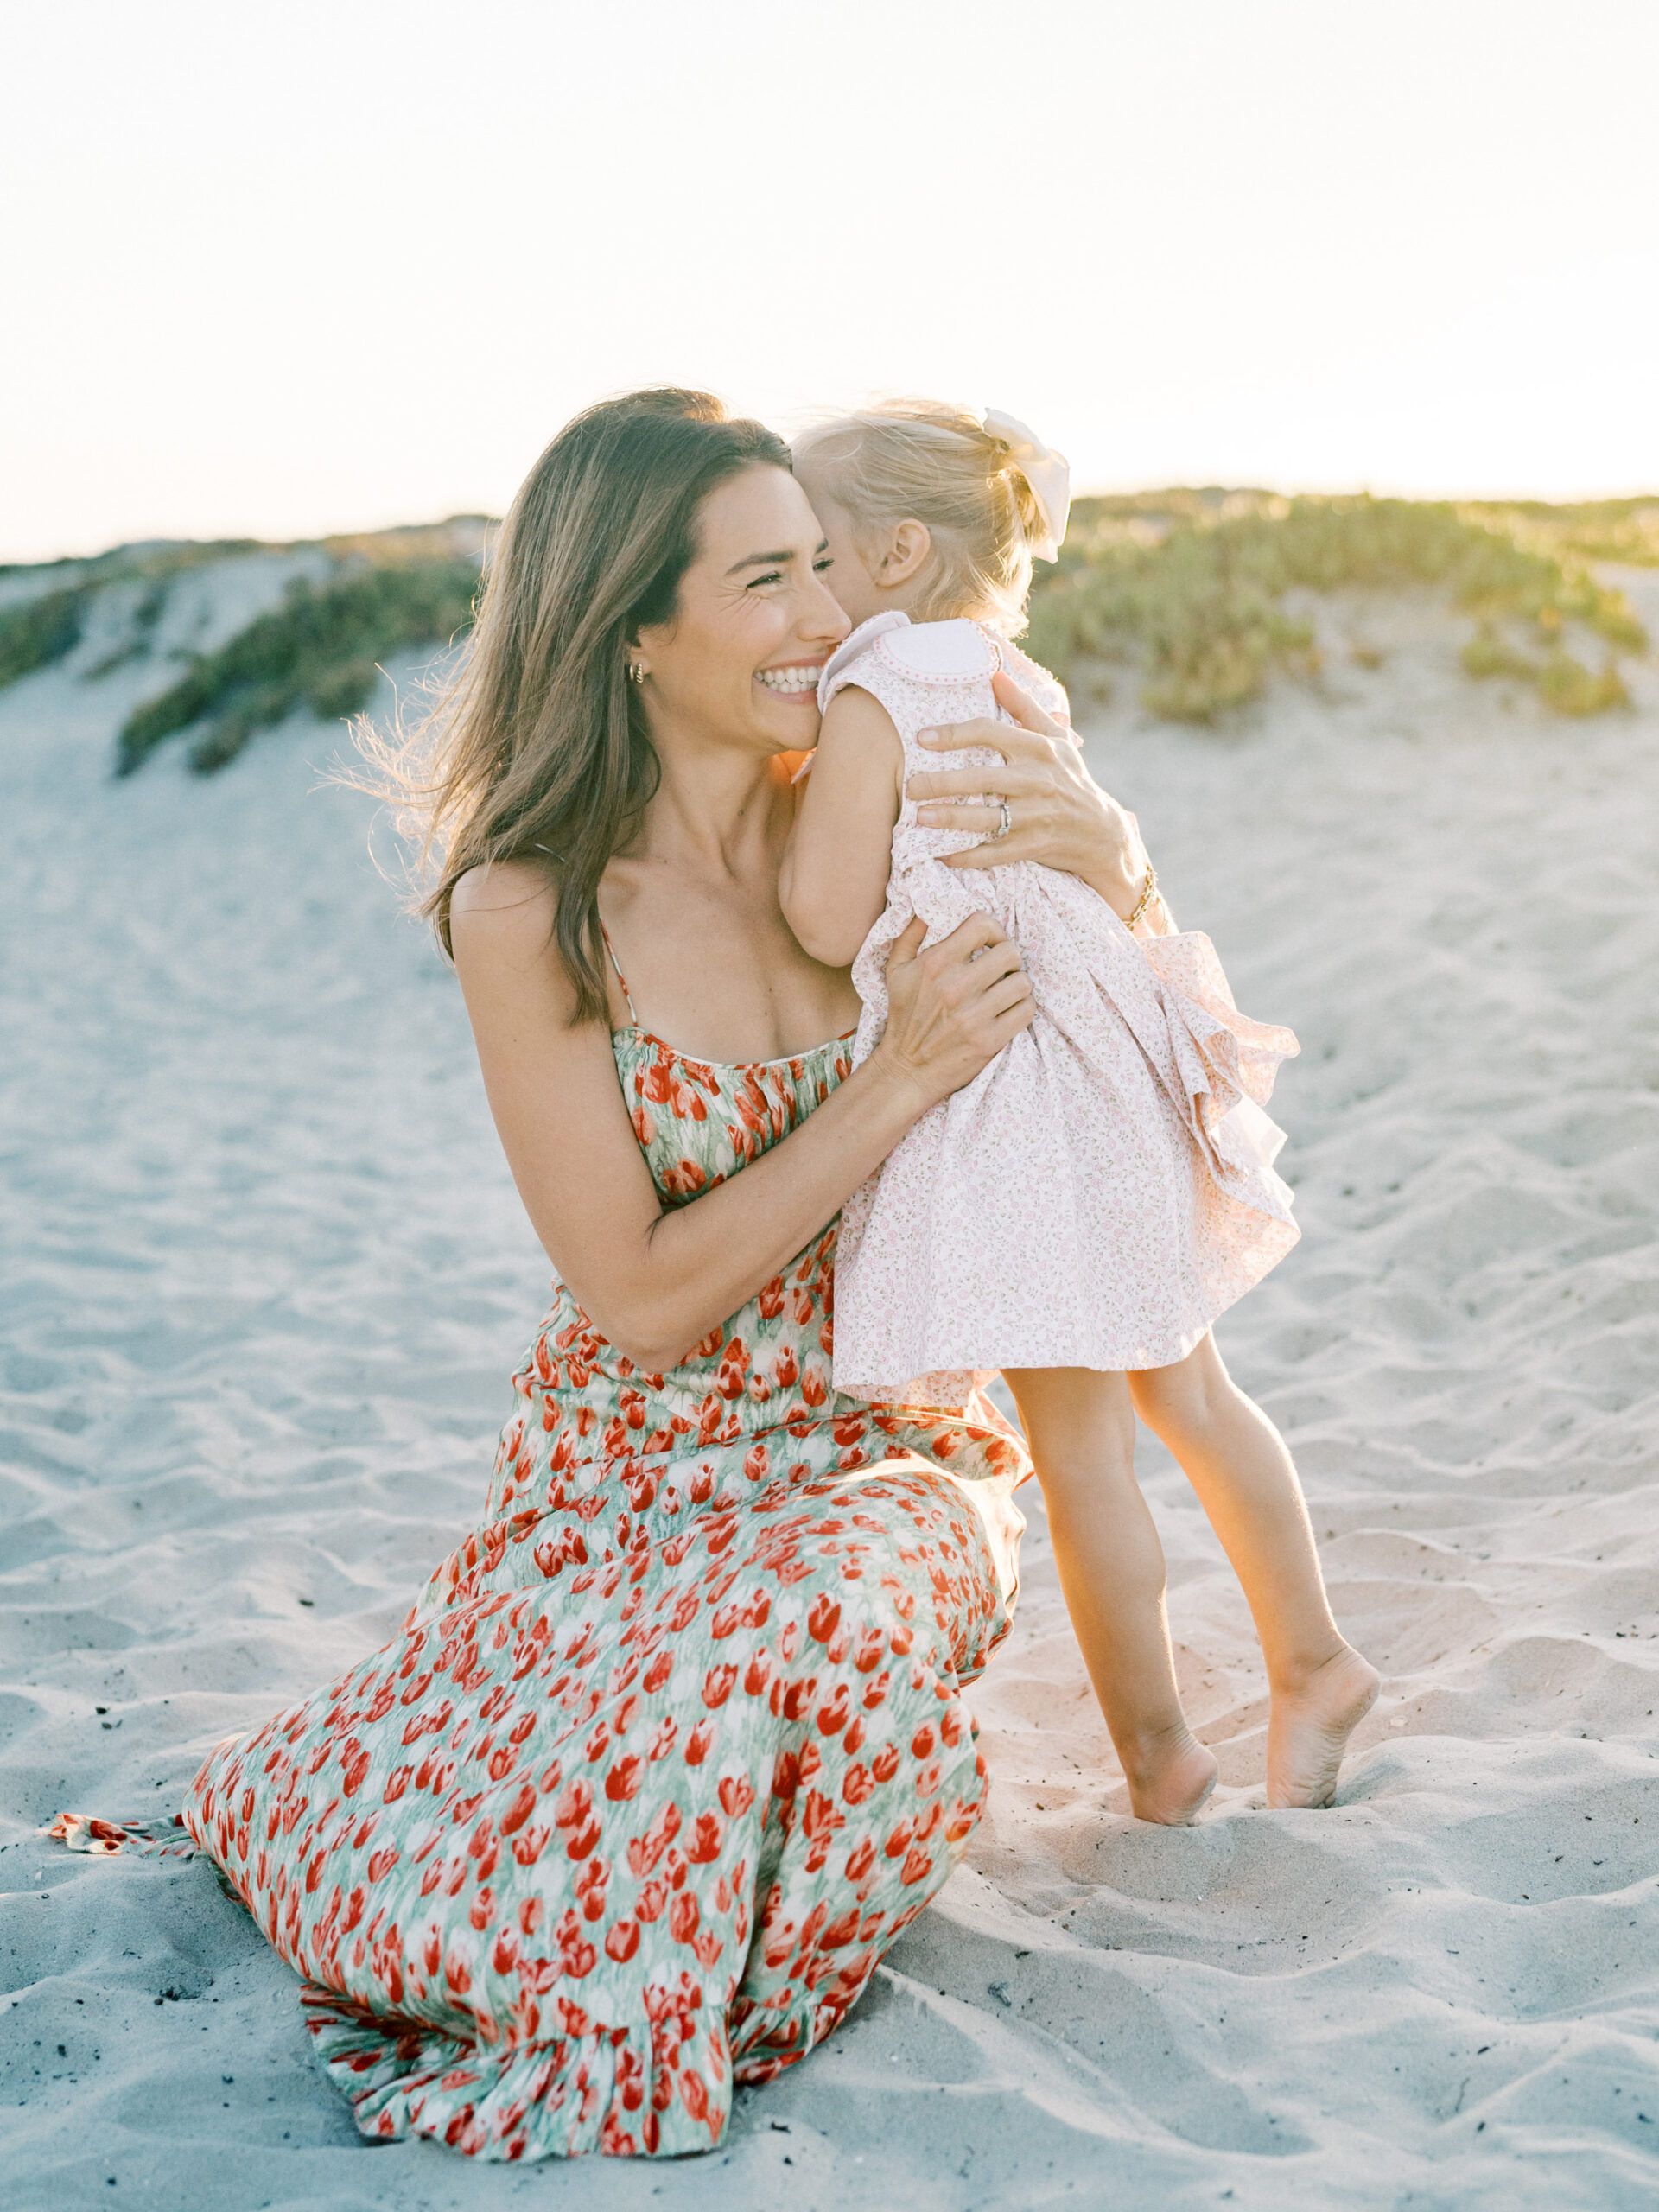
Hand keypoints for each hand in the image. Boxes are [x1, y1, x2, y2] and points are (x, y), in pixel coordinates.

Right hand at [873, 912, 1033, 1112]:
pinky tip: (1009, 1010)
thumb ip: (911, 933)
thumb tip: (928, 906)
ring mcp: (973, 1016)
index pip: (982, 925)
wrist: (906, 1069)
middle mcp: (955, 988)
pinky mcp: (989, 1041)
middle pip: (1010, 952)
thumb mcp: (896, 970)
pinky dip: (1022, 1008)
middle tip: (1002, 970)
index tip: (991, 943)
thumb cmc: (904, 1016)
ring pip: (1023, 982)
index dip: (994, 930)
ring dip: (1018, 985)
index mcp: (935, 964)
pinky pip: (1026, 1010)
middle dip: (1009, 959)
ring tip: (1005, 991)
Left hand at [907, 669, 1150, 922]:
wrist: (1101, 833)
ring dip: (950, 819)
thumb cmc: (1071, 778)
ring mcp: (1036, 817)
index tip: (922, 738)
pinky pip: (994, 853)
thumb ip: (1024, 707)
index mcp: (1040, 749)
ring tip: (919, 817)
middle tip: (910, 785)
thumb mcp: (1057, 740)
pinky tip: (940, 855)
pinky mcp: (1033, 847)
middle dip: (942, 782)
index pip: (991, 733)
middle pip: (981, 779)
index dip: (954, 734)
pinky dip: (967, 856)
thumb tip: (995, 674)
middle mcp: (1038, 781)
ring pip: (986, 818)